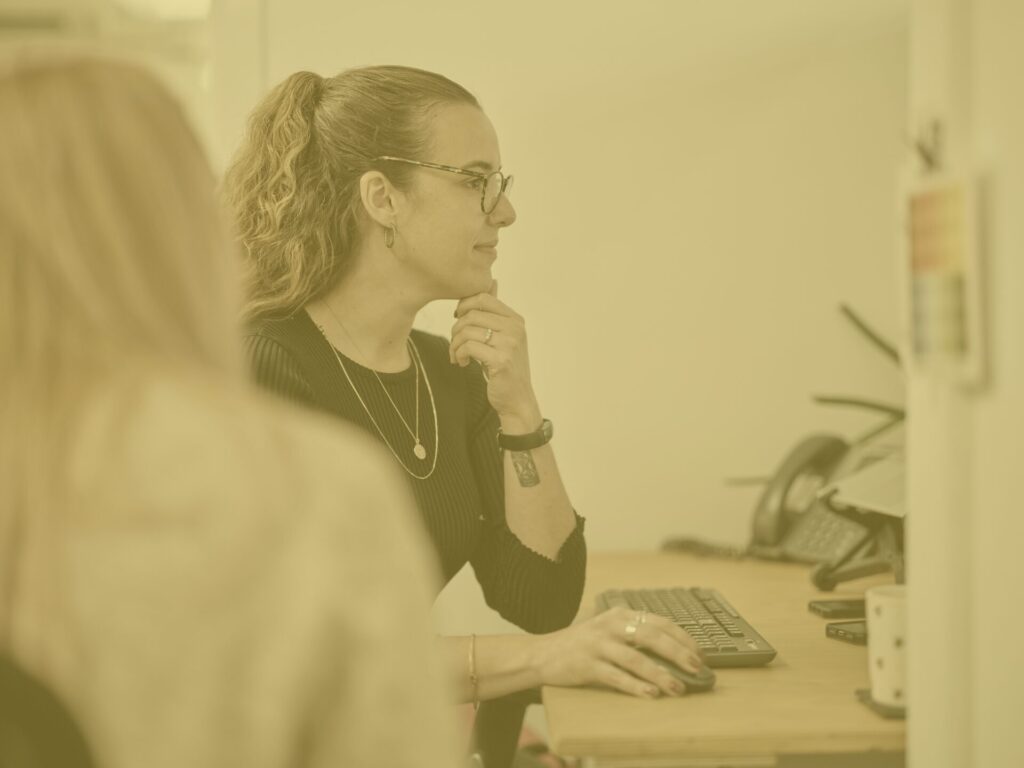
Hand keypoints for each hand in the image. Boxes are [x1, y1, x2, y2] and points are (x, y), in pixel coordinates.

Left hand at [450, 281, 539, 425]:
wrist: (517, 399)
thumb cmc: (506, 367)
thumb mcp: (504, 336)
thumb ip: (496, 312)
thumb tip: (493, 282)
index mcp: (516, 320)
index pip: (483, 298)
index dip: (464, 305)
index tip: (457, 319)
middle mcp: (515, 329)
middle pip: (472, 314)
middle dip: (456, 328)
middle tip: (455, 343)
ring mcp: (510, 344)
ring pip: (467, 331)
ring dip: (454, 344)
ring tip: (457, 355)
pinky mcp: (501, 360)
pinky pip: (468, 347)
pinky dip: (458, 354)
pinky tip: (461, 363)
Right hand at [531, 608, 704, 697]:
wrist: (542, 653)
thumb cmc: (583, 644)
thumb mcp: (609, 630)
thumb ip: (635, 634)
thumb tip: (676, 652)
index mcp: (620, 614)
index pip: (658, 621)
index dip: (682, 637)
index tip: (700, 653)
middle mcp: (609, 626)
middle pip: (650, 636)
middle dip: (677, 652)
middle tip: (697, 668)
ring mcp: (597, 645)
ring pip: (635, 658)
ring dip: (659, 674)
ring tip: (677, 688)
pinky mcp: (586, 665)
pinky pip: (615, 676)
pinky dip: (635, 686)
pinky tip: (650, 695)